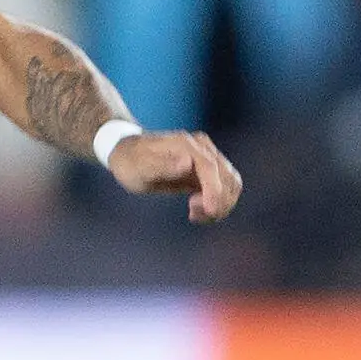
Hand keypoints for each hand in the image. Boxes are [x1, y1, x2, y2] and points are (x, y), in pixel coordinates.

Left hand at [105, 129, 242, 223]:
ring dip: (220, 205)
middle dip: (218, 202)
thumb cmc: (131, 162)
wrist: (129, 154)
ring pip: (231, 185)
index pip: (210, 167)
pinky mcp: (209, 170)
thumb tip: (187, 162)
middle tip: (193, 214)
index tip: (210, 211)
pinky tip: (197, 210)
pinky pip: (225, 188)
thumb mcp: (139, 168)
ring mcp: (209, 157)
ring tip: (194, 213)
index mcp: (186, 145)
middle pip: (228, 177)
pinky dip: (218, 204)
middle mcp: (202, 147)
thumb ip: (162, 165)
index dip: (214, 190)